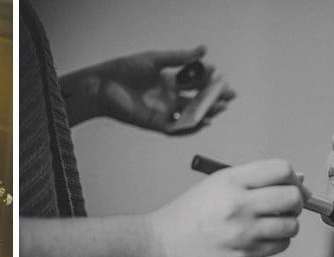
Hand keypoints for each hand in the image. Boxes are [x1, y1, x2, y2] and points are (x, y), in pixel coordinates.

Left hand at [95, 45, 235, 134]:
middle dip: (214, 98)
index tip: (220, 76)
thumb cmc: (125, 70)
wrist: (103, 86)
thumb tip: (204, 50)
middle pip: (196, 99)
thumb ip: (180, 58)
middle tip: (230, 95)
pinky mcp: (156, 123)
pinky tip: (204, 122)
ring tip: (221, 108)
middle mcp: (169, 97)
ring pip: (190, 114)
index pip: (194, 82)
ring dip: (207, 112)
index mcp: (169, 80)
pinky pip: (177, 128)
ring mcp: (163, 111)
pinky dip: (190, 127)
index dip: (208, 80)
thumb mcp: (155, 59)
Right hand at [148, 159, 303, 256]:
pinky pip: (281, 245)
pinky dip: (279, 240)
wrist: (164, 244)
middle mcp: (238, 204)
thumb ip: (254, 180)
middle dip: (297, 200)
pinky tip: (263, 236)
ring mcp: (242, 231)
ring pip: (291, 225)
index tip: (291, 184)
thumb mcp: (217, 184)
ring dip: (289, 223)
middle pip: (292, 197)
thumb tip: (298, 182)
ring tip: (273, 222)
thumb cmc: (192, 212)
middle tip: (289, 205)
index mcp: (231, 180)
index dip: (292, 177)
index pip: (281, 170)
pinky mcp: (244, 254)